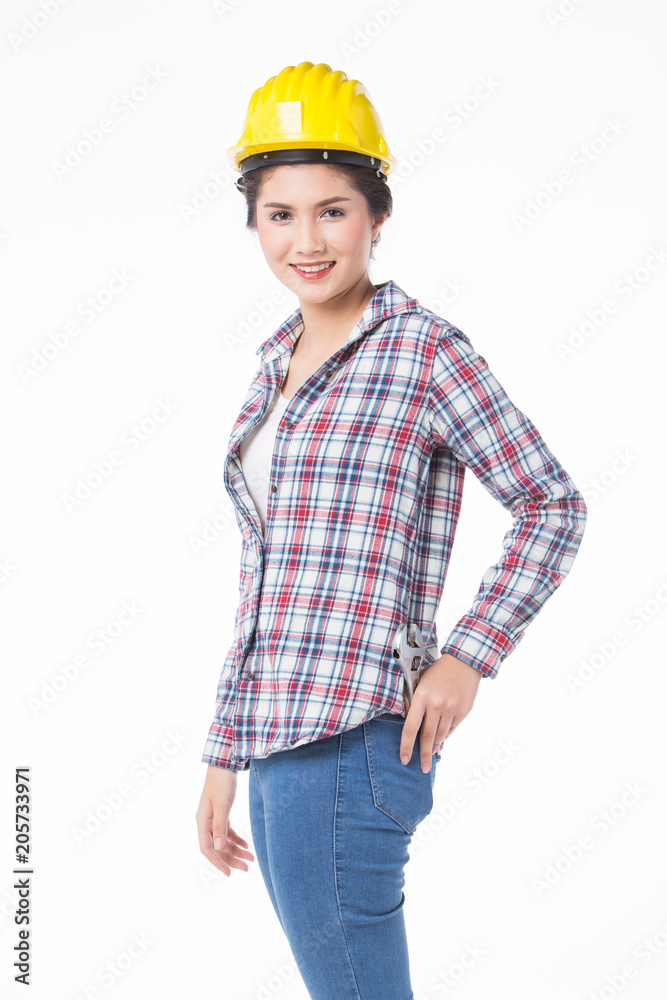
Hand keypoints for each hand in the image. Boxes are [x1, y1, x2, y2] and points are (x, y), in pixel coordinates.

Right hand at [196, 764, 254, 875]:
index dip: (217, 862)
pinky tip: (246, 845)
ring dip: (236, 850)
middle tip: (247, 868)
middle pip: (217, 847)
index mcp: (202, 821)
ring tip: (250, 859)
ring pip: (224, 841)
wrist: (225, 766)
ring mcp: (213, 819)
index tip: (229, 873)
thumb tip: (219, 848)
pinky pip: (227, 832)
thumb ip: (220, 826)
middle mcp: (206, 822)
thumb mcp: (222, 805)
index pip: (207, 848)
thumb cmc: (222, 783)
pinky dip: (237, 839)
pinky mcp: (221, 814)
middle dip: (231, 859)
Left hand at [400, 653, 482, 772]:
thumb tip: (409, 724)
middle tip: (422, 768)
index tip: (404, 759)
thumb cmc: (437, 671)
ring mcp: (451, 709)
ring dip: (435, 747)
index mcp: (422, 697)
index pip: (410, 728)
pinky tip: (441, 741)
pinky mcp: (463, 712)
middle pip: (427, 737)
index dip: (406, 746)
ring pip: (441, 736)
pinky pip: (451, 730)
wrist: (464, 662)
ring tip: (430, 756)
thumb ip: (413, 702)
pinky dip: (445, 737)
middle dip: (423, 755)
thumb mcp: (420, 682)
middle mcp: (437, 705)